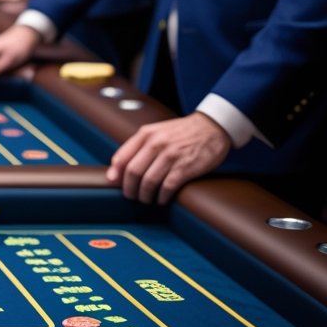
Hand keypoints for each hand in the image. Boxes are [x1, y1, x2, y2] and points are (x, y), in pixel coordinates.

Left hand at [106, 113, 231, 204]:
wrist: (212, 127)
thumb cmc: (182, 132)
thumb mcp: (157, 131)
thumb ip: (137, 146)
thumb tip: (116, 169)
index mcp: (146, 134)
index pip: (121, 157)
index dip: (115, 174)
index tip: (114, 184)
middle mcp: (157, 143)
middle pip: (133, 172)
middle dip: (129, 189)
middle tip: (131, 196)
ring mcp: (171, 156)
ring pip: (148, 182)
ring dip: (145, 195)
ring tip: (146, 199)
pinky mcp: (185, 167)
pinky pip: (167, 187)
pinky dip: (162, 197)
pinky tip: (162, 199)